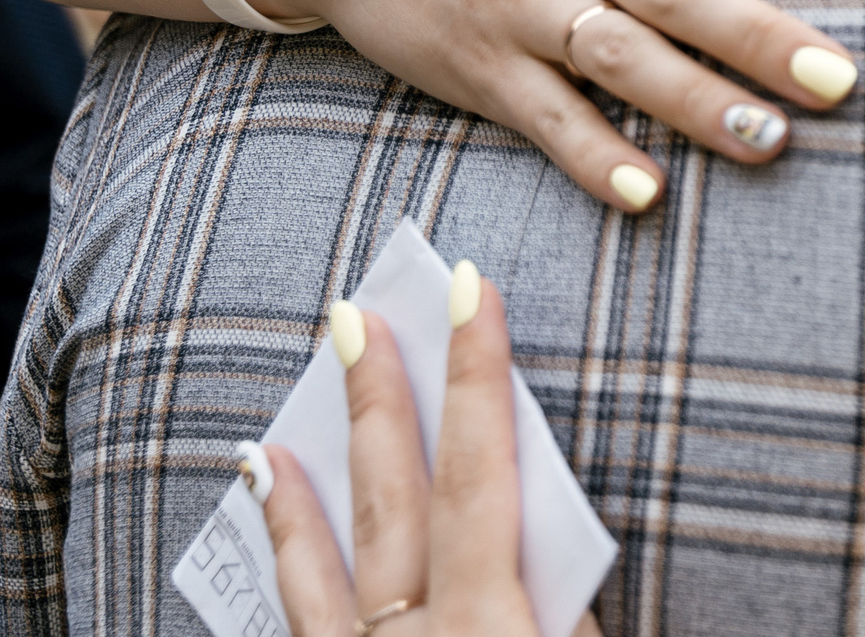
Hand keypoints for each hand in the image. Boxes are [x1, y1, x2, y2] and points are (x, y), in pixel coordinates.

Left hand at [263, 274, 600, 636]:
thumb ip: (564, 617)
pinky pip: (299, 623)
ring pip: (329, 565)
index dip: (478, 379)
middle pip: (394, 502)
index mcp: (491, 628)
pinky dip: (286, 565)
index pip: (481, 476)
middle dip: (378, 404)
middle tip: (353, 319)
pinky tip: (269, 521)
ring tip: (277, 429)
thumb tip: (537, 547)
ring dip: (304, 493)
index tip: (472, 291)